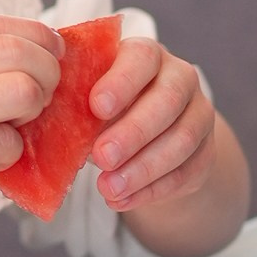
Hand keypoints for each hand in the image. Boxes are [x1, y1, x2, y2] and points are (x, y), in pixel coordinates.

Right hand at [0, 18, 61, 248]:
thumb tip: (14, 66)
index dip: (37, 40)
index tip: (47, 60)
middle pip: (20, 48)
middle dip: (49, 71)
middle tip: (43, 96)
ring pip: (23, 86)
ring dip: (36, 107)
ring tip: (18, 125)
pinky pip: (8, 143)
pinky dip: (11, 153)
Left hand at [90, 33, 216, 215]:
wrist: (146, 137)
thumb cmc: (105, 110)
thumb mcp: (88, 98)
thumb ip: (75, 101)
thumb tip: (51, 121)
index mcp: (147, 56)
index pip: (142, 57)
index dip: (122, 82)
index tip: (96, 106)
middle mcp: (180, 78)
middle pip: (168, 100)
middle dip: (134, 132)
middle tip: (102, 157)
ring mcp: (199, 115)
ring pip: (183, 140)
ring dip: (143, 168)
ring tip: (108, 188)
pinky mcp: (206, 152)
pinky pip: (187, 172)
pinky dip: (152, 190)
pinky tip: (122, 200)